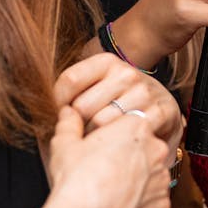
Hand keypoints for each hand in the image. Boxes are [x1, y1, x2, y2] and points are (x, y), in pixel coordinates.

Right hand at [46, 107, 170, 207]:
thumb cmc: (74, 179)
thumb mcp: (64, 143)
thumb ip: (70, 123)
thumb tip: (68, 112)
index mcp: (136, 127)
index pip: (130, 125)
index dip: (114, 137)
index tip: (100, 149)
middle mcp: (156, 149)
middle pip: (144, 148)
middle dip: (128, 157)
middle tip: (104, 170)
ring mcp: (162, 178)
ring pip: (151, 175)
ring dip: (136, 181)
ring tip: (110, 191)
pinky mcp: (163, 204)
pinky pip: (153, 200)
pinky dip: (140, 204)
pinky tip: (120, 207)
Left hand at [55, 53, 183, 157]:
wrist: (163, 107)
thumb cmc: (122, 100)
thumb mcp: (99, 86)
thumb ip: (73, 92)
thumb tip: (44, 110)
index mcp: (107, 62)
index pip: (69, 80)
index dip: (59, 103)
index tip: (62, 116)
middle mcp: (127, 73)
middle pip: (82, 106)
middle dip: (78, 125)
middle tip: (85, 132)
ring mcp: (145, 92)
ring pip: (101, 123)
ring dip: (96, 138)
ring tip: (102, 139)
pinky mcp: (161, 112)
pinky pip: (125, 134)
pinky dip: (118, 145)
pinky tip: (121, 142)